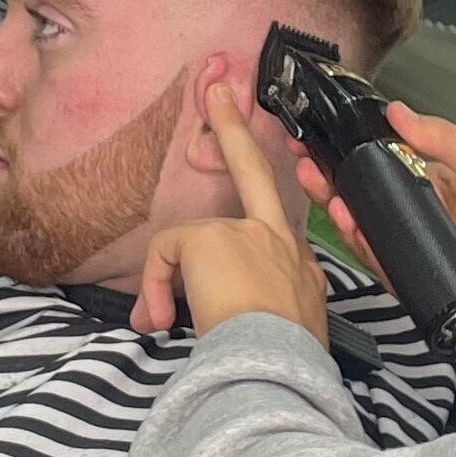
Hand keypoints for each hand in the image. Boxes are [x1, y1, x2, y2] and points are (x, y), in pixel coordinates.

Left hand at [131, 83, 328, 343]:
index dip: (266, 216)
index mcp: (300, 268)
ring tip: (157, 319)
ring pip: (190, 238)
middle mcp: (280, 241)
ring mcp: (249, 233)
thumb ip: (261, 315)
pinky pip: (167, 252)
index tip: (266, 204)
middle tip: (218, 90)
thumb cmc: (281, 363)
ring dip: (165, 277)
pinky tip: (159, 317)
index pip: (280, 229)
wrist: (276, 366)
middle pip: (256, 173)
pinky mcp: (213, 236)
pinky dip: (155, 284)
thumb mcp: (289, 336)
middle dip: (235, 128)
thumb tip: (225, 314)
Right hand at [302, 102, 455, 368]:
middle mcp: (426, 216)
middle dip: (333, 179)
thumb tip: (397, 110)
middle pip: (369, 198)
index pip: (387, 162)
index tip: (324, 134)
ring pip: (369, 231)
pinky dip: (361, 246)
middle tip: (304, 160)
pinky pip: (382, 265)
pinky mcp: (419, 284)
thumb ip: (442, 138)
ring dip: (340, 210)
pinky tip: (347, 224)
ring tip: (318, 187)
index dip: (355, 151)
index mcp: (443, 183)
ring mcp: (420, 251)